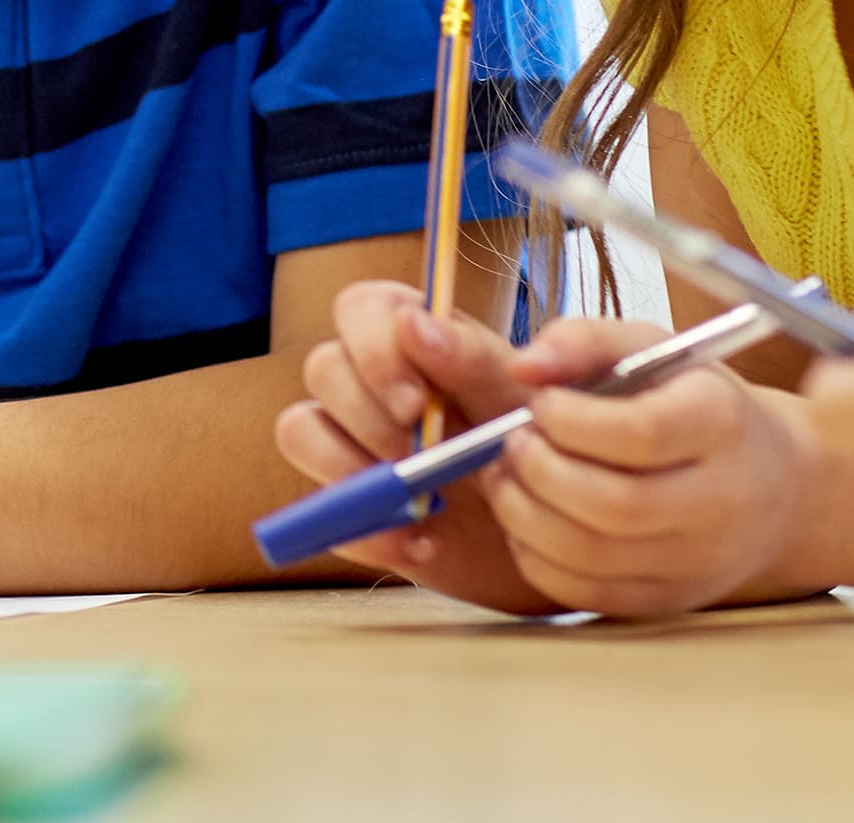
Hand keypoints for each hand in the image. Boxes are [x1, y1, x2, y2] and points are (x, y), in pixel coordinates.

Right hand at [274, 281, 561, 613]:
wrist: (554, 531)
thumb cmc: (536, 444)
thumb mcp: (518, 400)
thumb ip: (472, 356)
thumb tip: (413, 323)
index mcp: (410, 337)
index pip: (359, 309)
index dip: (374, 351)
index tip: (416, 403)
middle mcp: (368, 381)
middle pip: (323, 368)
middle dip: (367, 416)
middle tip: (417, 457)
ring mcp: (350, 441)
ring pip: (299, 429)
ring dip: (348, 469)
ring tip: (417, 503)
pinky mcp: (347, 502)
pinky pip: (319, 510)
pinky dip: (367, 532)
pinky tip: (423, 543)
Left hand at [475, 317, 816, 617]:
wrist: (777, 487)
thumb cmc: (696, 404)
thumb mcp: (653, 349)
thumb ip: (584, 340)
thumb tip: (522, 366)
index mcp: (721, 423)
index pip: (641, 434)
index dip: (570, 420)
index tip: (539, 402)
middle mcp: (720, 500)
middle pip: (614, 504)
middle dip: (538, 470)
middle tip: (511, 442)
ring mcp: (698, 560)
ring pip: (592, 555)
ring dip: (524, 515)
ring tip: (506, 476)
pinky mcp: (670, 599)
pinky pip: (587, 593)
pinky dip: (536, 558)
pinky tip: (526, 518)